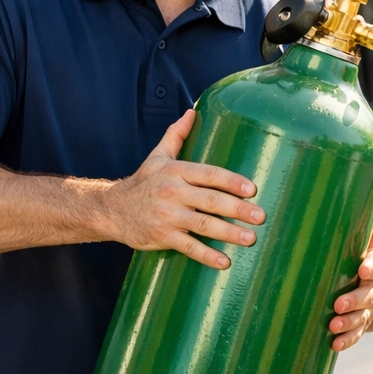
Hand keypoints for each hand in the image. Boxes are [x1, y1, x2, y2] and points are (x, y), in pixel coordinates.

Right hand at [100, 110, 265, 268]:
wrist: (112, 209)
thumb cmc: (143, 181)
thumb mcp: (157, 155)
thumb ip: (177, 134)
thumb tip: (192, 111)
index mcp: (176, 171)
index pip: (209, 174)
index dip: (231, 181)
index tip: (251, 189)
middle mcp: (172, 192)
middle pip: (210, 200)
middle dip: (237, 209)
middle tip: (260, 216)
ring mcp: (167, 216)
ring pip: (202, 225)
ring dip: (228, 233)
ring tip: (250, 238)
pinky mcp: (162, 236)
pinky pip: (188, 247)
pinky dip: (207, 255)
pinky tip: (224, 261)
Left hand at [330, 206, 372, 351]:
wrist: (372, 282)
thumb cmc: (360, 257)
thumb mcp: (365, 243)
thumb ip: (371, 229)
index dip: (371, 268)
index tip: (363, 270)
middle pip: (368, 296)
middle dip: (354, 301)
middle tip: (338, 304)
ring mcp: (368, 308)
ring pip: (362, 317)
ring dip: (349, 323)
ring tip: (333, 326)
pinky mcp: (360, 323)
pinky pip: (357, 333)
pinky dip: (347, 340)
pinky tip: (334, 345)